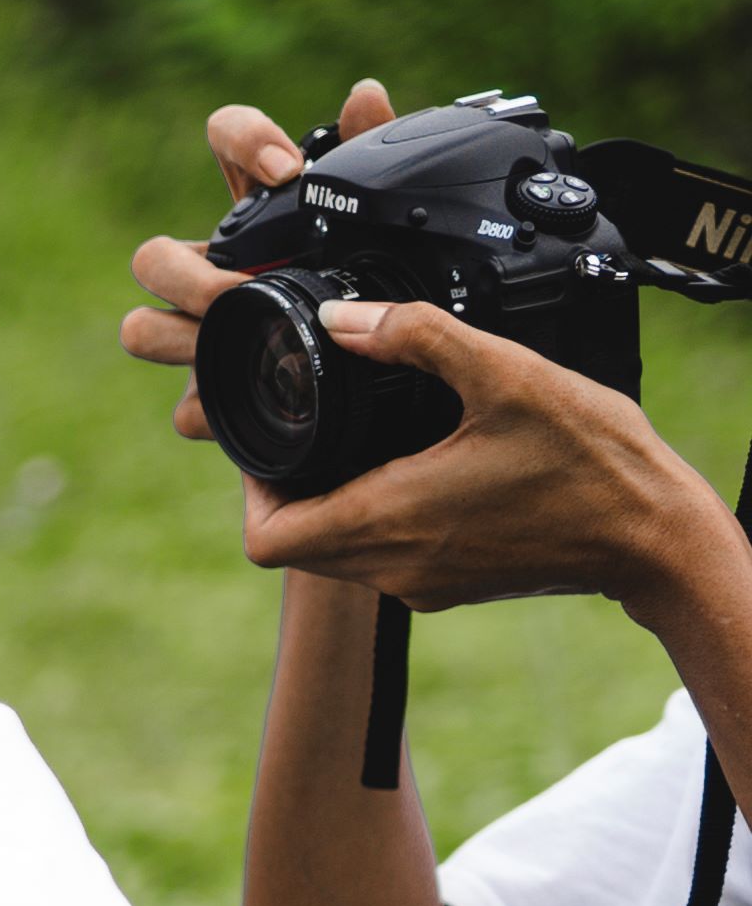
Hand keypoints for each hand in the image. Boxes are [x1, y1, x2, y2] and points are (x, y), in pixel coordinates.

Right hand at [119, 80, 391, 436]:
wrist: (401, 383)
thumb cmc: (381, 285)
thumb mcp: (385, 221)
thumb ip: (376, 153)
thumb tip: (364, 94)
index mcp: (260, 210)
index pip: (225, 139)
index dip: (240, 141)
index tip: (285, 171)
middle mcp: (216, 268)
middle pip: (152, 257)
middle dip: (187, 276)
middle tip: (236, 291)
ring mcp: (202, 333)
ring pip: (140, 329)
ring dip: (177, 337)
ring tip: (226, 345)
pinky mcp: (213, 396)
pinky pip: (185, 406)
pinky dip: (212, 406)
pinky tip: (250, 399)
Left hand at [217, 302, 749, 623]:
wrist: (654, 535)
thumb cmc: (590, 461)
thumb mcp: (506, 374)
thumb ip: (417, 338)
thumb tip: (342, 318)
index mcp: (388, 520)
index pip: (267, 539)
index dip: (252, 493)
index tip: (269, 449)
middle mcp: (394, 566)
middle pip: (294, 548)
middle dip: (287, 494)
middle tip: (309, 437)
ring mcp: (423, 584)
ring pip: (338, 556)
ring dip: (331, 508)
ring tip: (355, 447)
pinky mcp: (453, 587)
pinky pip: (386, 560)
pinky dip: (377, 522)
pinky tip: (412, 471)